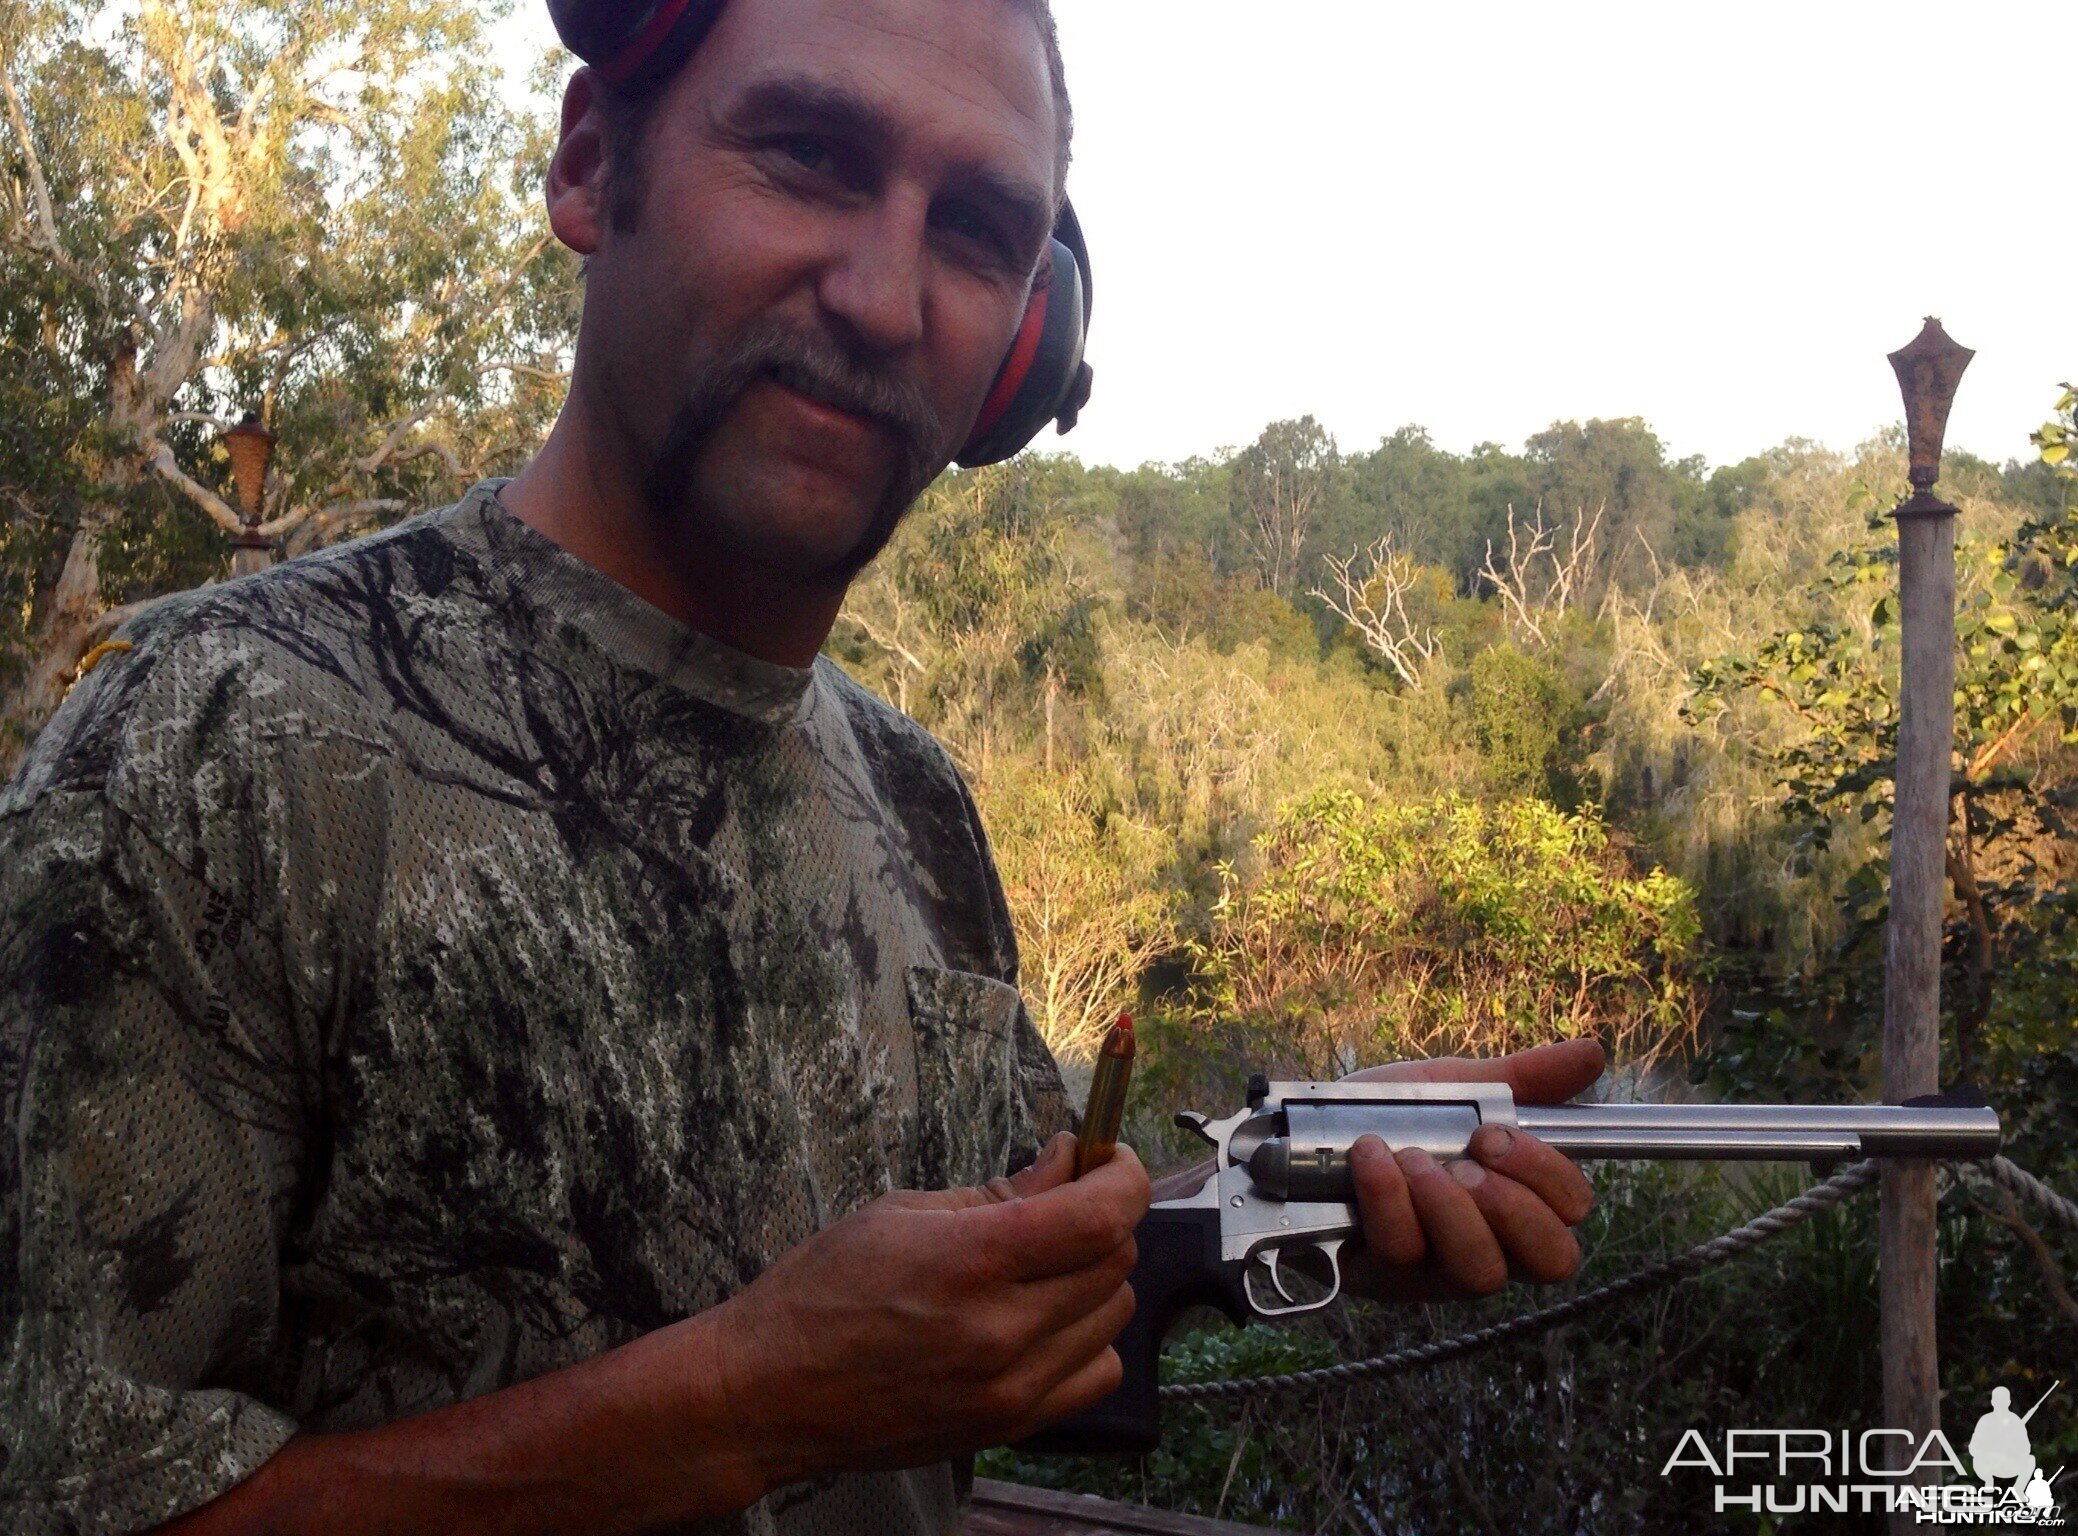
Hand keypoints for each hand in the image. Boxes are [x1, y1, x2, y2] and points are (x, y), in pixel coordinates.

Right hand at [702, 1131, 1149, 1486]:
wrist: (769, 1394)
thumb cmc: (820, 1294)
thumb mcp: (901, 1213)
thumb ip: (999, 1191)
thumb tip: (1068, 1162)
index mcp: (972, 1263)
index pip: (1101, 1216)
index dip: (1120, 1175)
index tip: (1106, 1158)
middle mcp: (1003, 1331)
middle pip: (1114, 1259)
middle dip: (1099, 1217)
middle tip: (1060, 1202)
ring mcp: (1011, 1387)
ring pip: (1114, 1314)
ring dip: (1094, 1277)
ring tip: (1041, 1266)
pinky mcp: (1010, 1426)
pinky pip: (1097, 1374)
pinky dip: (1086, 1340)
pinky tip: (1041, 1322)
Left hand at [1339, 1038, 1602, 1302]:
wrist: (1303, 1135)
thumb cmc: (1394, 1120)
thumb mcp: (1457, 1089)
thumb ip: (1524, 1078)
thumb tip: (1593, 1053)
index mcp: (1516, 1201)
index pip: (1572, 1213)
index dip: (1549, 1175)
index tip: (1496, 1133)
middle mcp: (1489, 1245)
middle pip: (1549, 1260)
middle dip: (1515, 1203)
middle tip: (1469, 1160)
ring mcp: (1437, 1271)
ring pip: (1480, 1271)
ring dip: (1451, 1206)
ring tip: (1416, 1161)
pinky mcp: (1382, 1278)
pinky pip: (1402, 1254)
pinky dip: (1388, 1199)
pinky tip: (1370, 1159)